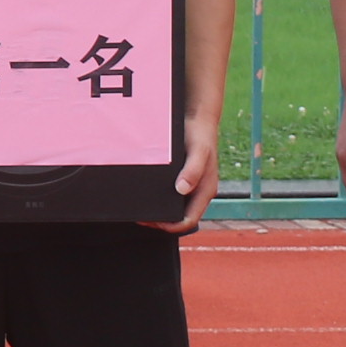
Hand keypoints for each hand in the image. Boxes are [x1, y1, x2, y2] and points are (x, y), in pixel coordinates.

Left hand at [147, 118, 220, 234]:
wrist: (198, 120)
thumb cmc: (200, 136)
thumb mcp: (199, 151)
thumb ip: (193, 170)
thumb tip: (182, 189)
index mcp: (205, 191)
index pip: (188, 220)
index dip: (170, 225)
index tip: (151, 221)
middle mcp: (198, 192)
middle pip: (180, 218)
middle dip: (161, 221)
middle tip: (140, 216)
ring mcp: (191, 187)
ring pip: (176, 208)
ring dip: (159, 212)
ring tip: (140, 208)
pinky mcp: (184, 180)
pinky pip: (172, 196)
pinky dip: (160, 199)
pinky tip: (146, 194)